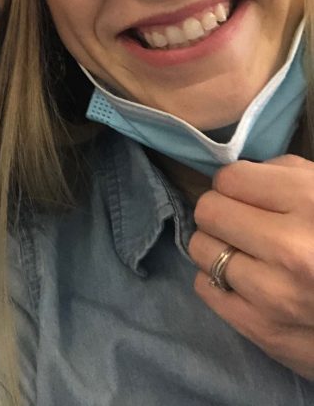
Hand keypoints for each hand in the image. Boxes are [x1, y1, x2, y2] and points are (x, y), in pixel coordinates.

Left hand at [189, 154, 313, 379]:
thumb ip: (284, 174)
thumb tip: (236, 177)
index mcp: (311, 204)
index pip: (229, 179)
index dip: (236, 184)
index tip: (249, 194)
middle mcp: (290, 249)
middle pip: (209, 211)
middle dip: (222, 212)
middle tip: (243, 222)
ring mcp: (275, 294)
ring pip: (201, 249)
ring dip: (218, 247)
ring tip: (247, 252)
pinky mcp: (264, 331)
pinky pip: (205, 288)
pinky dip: (218, 281)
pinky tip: (246, 281)